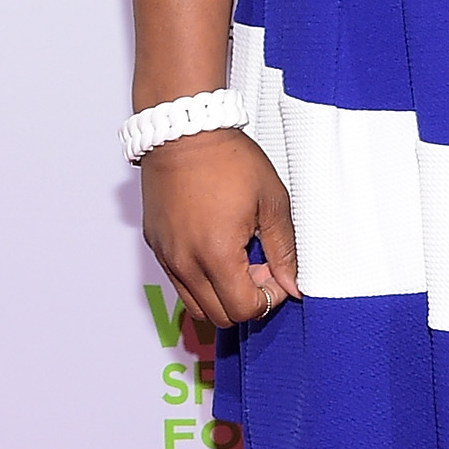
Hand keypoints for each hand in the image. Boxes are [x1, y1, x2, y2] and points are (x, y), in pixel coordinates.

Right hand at [139, 127, 300, 331]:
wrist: (184, 131)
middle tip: (259, 266)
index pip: (245, 310)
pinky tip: (215, 247)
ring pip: (196, 306)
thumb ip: (284, 250)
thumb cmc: (229, 159)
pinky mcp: (156, 245)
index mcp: (217, 255)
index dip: (268, 299)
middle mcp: (186, 263)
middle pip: (219, 316)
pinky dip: (200, 280)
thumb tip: (292, 286)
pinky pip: (179, 282)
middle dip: (245, 300)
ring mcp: (167, 256)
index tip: (276, 273)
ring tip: (236, 258)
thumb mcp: (271, 201)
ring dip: (221, 294)